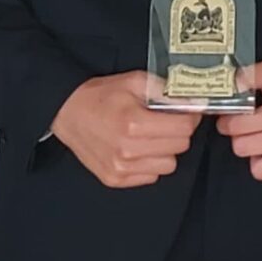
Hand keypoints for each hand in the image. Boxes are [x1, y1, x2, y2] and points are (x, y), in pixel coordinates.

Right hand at [51, 72, 200, 187]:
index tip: (184, 112)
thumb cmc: (101, 96)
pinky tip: (137, 149)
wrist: (67, 112)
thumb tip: (193, 102)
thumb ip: (165, 91)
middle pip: (180, 147)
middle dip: (177, 132)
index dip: (189, 117)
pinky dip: (149, 163)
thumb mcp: (133, 81)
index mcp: (134, 123)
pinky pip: (151, 176)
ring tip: (149, 137)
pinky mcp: (115, 179)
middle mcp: (127, 150)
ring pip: (168, 165)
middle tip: (164, 122)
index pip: (184, 128)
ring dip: (164, 151)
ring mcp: (121, 168)